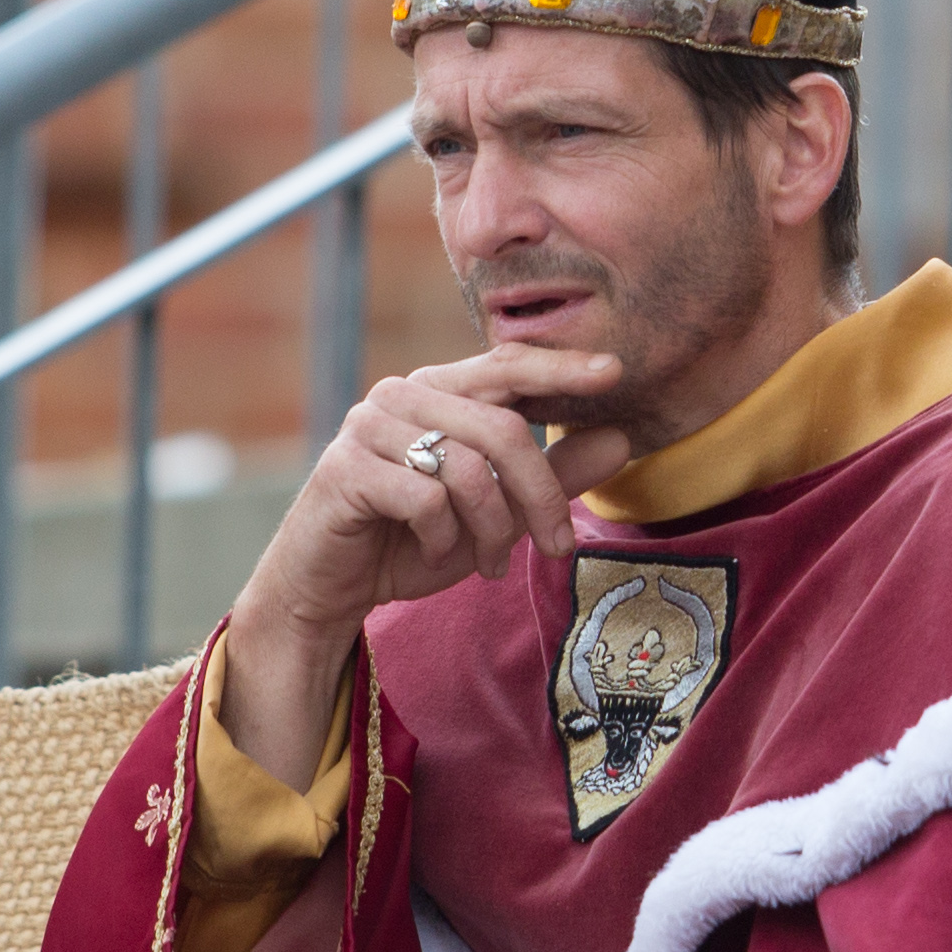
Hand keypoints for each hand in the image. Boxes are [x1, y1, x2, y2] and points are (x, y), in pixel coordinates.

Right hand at [221, 345, 637, 783]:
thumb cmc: (415, 539)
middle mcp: (402, 394)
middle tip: (558, 545)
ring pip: (469, 470)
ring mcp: (369, 426)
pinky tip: (432, 551)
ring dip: (494, 529)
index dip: (560, 367)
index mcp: (440, 390)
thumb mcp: (498, 510)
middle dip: (542, 496)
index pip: (508, 365)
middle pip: (504, 429)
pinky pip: (426, 500)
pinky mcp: (345, 468)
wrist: (331, 586)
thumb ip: (553, 474)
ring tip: (489, 561)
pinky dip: (444, 538)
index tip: (614, 372)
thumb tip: (621, 439)